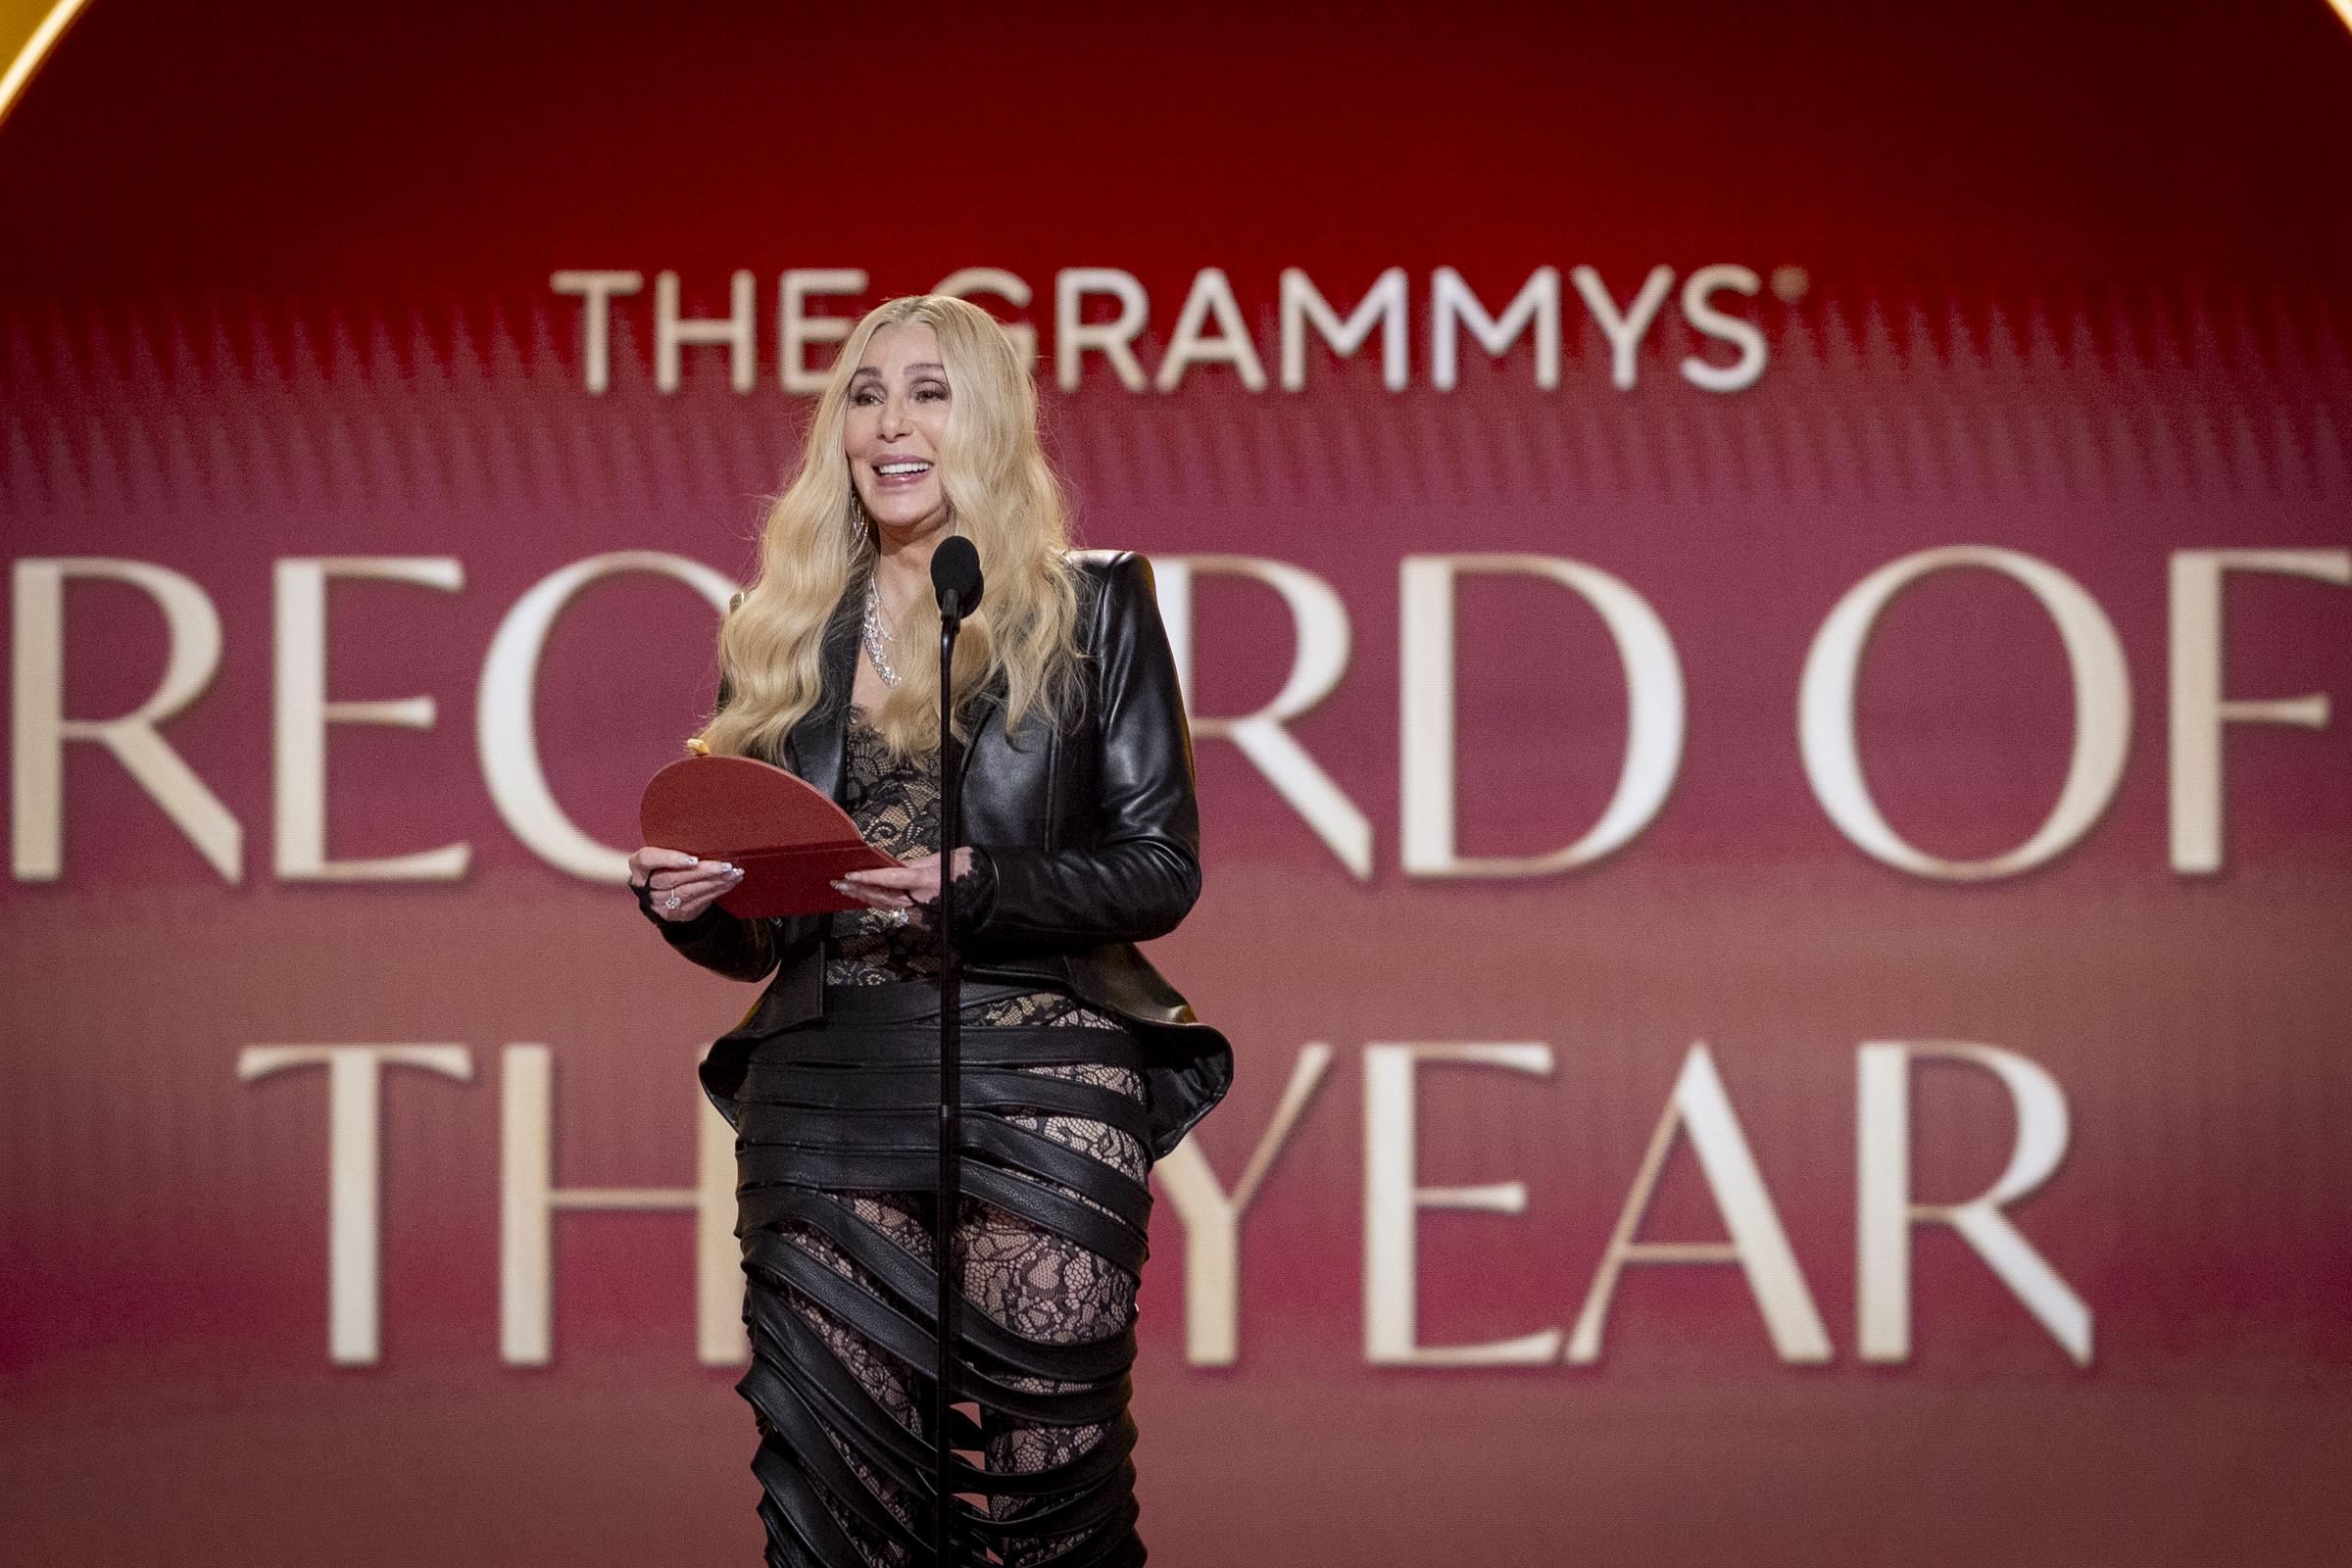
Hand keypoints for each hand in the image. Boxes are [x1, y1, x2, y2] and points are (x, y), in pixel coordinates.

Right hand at [629, 846, 741, 921]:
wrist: (664, 894)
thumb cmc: (667, 864)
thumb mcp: (664, 854)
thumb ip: (675, 846)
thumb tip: (708, 835)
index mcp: (639, 866)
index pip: (647, 859)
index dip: (669, 859)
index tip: (692, 858)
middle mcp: (646, 886)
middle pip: (673, 878)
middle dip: (703, 871)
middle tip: (725, 865)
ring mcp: (660, 903)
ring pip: (688, 891)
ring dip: (715, 881)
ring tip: (733, 872)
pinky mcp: (676, 913)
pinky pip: (698, 901)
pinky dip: (717, 890)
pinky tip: (730, 882)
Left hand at [835, 848, 973, 926]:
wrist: (990, 898)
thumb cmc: (971, 874)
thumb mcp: (945, 858)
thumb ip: (919, 863)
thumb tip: (900, 865)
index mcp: (925, 880)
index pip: (890, 878)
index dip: (868, 877)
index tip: (851, 875)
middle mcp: (920, 900)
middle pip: (882, 896)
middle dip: (859, 890)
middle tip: (840, 884)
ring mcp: (921, 914)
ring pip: (887, 906)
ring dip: (867, 898)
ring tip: (850, 891)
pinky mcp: (924, 923)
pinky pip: (899, 913)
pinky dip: (884, 905)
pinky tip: (873, 900)